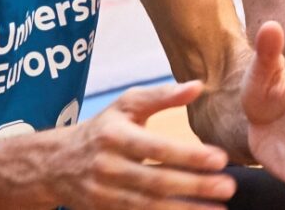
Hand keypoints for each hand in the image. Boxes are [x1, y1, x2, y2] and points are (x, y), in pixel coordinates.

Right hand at [50, 80, 236, 208]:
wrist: (55, 164)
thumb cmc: (103, 128)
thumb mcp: (127, 105)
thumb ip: (163, 95)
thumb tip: (198, 85)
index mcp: (116, 136)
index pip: (157, 148)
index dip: (189, 155)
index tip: (220, 158)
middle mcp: (109, 167)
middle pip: (156, 181)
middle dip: (195, 186)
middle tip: (229, 186)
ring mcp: (105, 194)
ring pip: (150, 206)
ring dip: (187, 209)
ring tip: (219, 208)